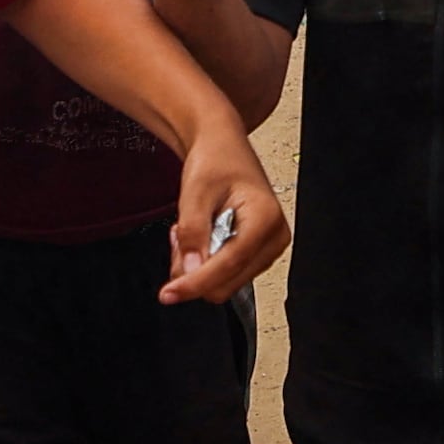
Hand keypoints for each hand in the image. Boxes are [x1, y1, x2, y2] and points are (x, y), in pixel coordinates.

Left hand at [161, 133, 290, 304]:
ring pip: (223, 283)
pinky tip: (202, 238)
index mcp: (265, 218)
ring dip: (198, 264)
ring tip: (193, 230)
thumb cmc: (216, 161)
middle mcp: (274, 238)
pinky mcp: (257, 254)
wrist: (222, 150)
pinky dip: (205, 262)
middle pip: (226, 282)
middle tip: (180, 235)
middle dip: (194, 268)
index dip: (195, 283)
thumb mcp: (195, 192)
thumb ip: (193, 233)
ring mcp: (268, 248)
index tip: (169, 294)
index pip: (228, 265)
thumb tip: (190, 272)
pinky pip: (224, 275)